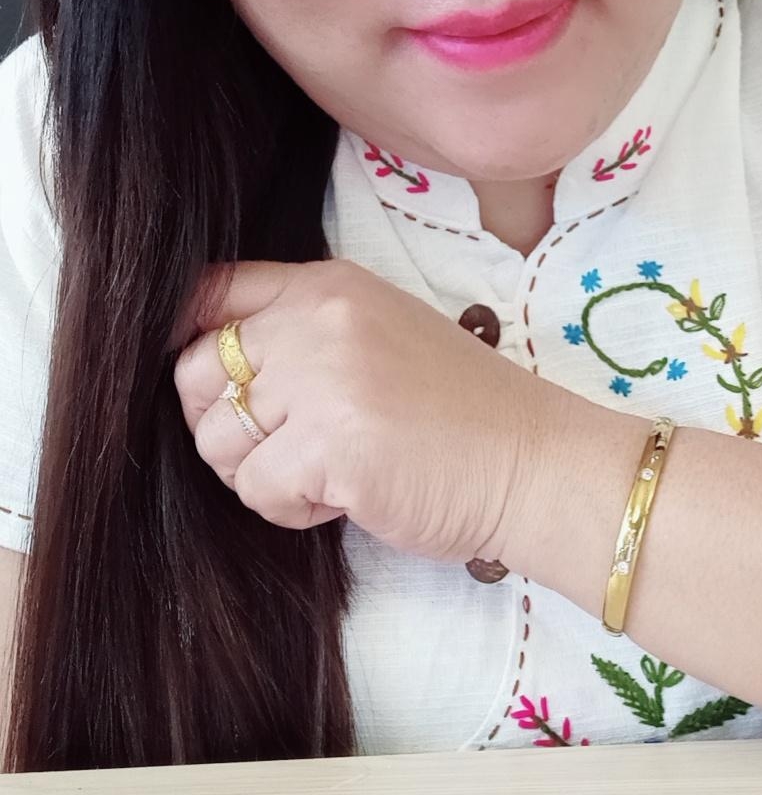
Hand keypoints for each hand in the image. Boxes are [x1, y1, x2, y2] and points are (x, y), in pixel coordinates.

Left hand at [172, 258, 565, 564]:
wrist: (533, 462)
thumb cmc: (461, 413)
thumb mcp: (380, 334)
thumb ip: (304, 332)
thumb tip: (210, 364)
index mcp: (329, 285)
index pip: (212, 293)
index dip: (195, 345)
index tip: (223, 389)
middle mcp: (317, 319)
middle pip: (195, 373)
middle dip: (225, 425)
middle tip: (284, 448)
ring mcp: (321, 378)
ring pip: (217, 440)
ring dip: (260, 472)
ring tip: (326, 472)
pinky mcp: (328, 445)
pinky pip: (256, 490)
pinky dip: (292, 509)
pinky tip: (346, 496)